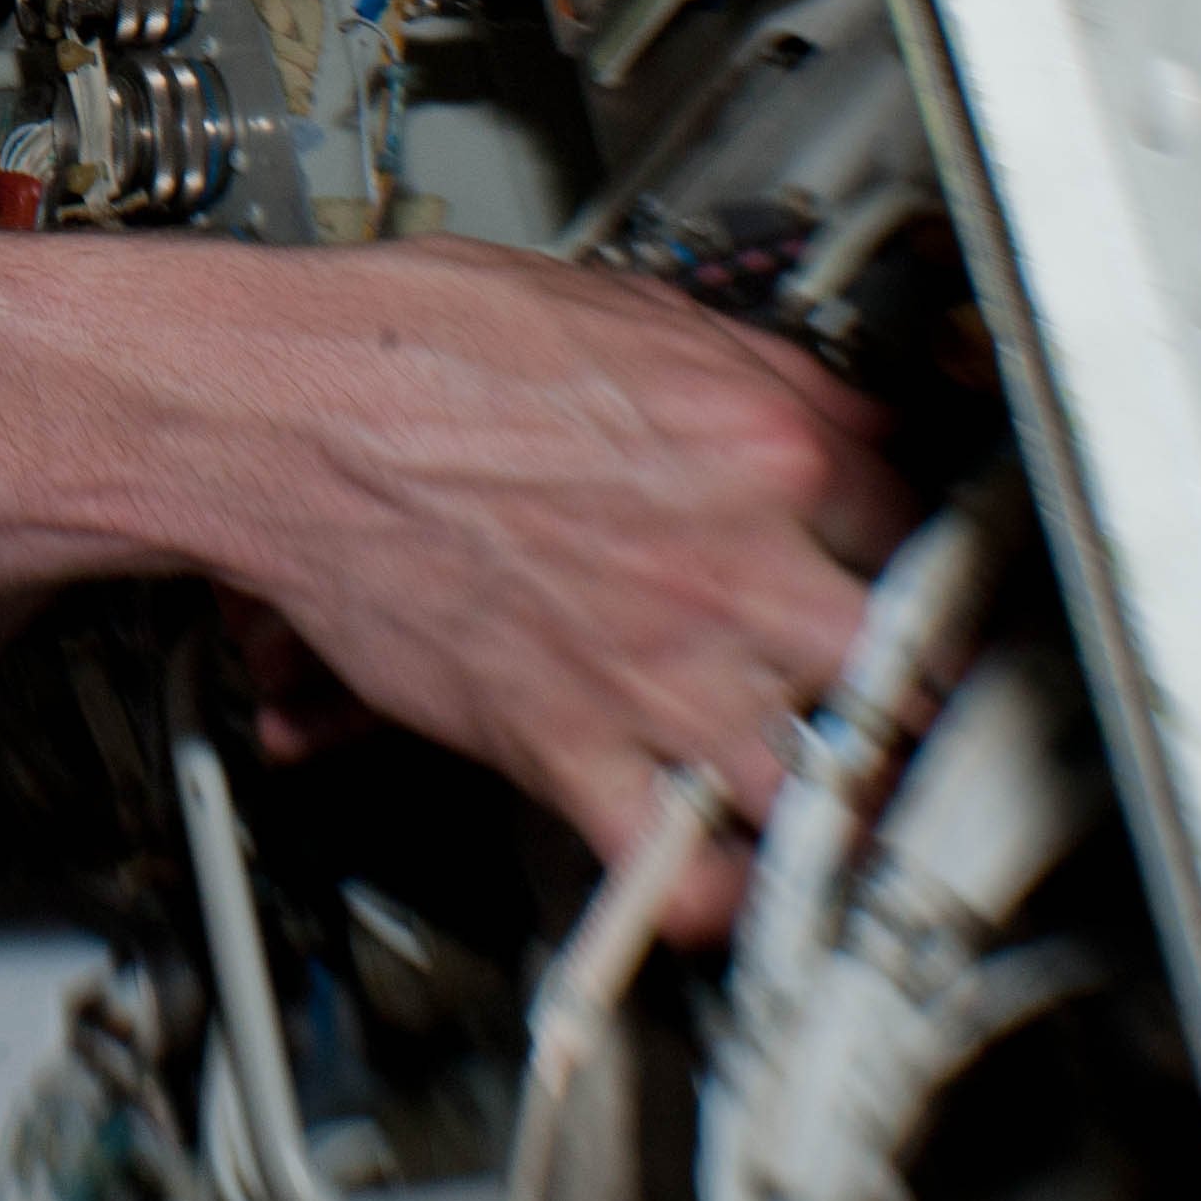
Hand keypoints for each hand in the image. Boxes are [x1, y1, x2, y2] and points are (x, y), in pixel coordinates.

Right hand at [246, 237, 913, 937]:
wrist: (285, 413)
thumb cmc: (413, 346)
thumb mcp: (619, 304)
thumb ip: (746, 370)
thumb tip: (818, 405)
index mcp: (764, 445)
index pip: (915, 524)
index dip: (912, 553)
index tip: (900, 575)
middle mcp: (737, 569)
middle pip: (910, 673)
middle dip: (906, 690)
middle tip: (895, 697)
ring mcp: (661, 673)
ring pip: (824, 788)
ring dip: (829, 796)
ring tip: (826, 794)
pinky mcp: (570, 747)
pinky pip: (680, 875)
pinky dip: (714, 896)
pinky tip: (725, 875)